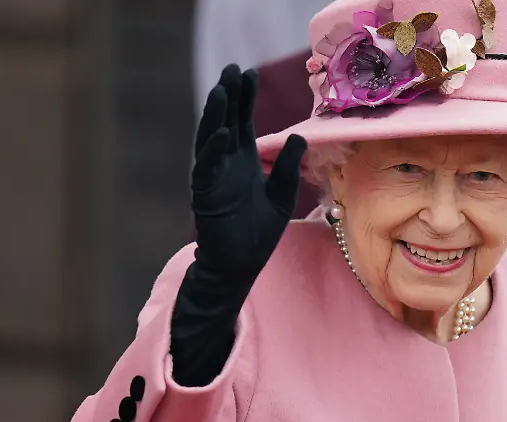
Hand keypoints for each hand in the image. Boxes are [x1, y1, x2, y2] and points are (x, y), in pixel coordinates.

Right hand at [191, 64, 307, 284]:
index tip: (249, 73)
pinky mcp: (205, 195)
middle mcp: (226, 164)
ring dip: (216, 115)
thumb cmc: (258, 233)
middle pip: (226, 122)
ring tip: (222, 90)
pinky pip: (206, 168)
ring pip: (211, 139)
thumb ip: (288, 168)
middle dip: (229, 96)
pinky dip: (214, 150)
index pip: (243, 122)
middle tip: (233, 69)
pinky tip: (223, 133)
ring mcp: (213, 178)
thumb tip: (300, 137)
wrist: (240, 265)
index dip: (245, 98)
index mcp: (243, 161)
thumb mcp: (281, 196)